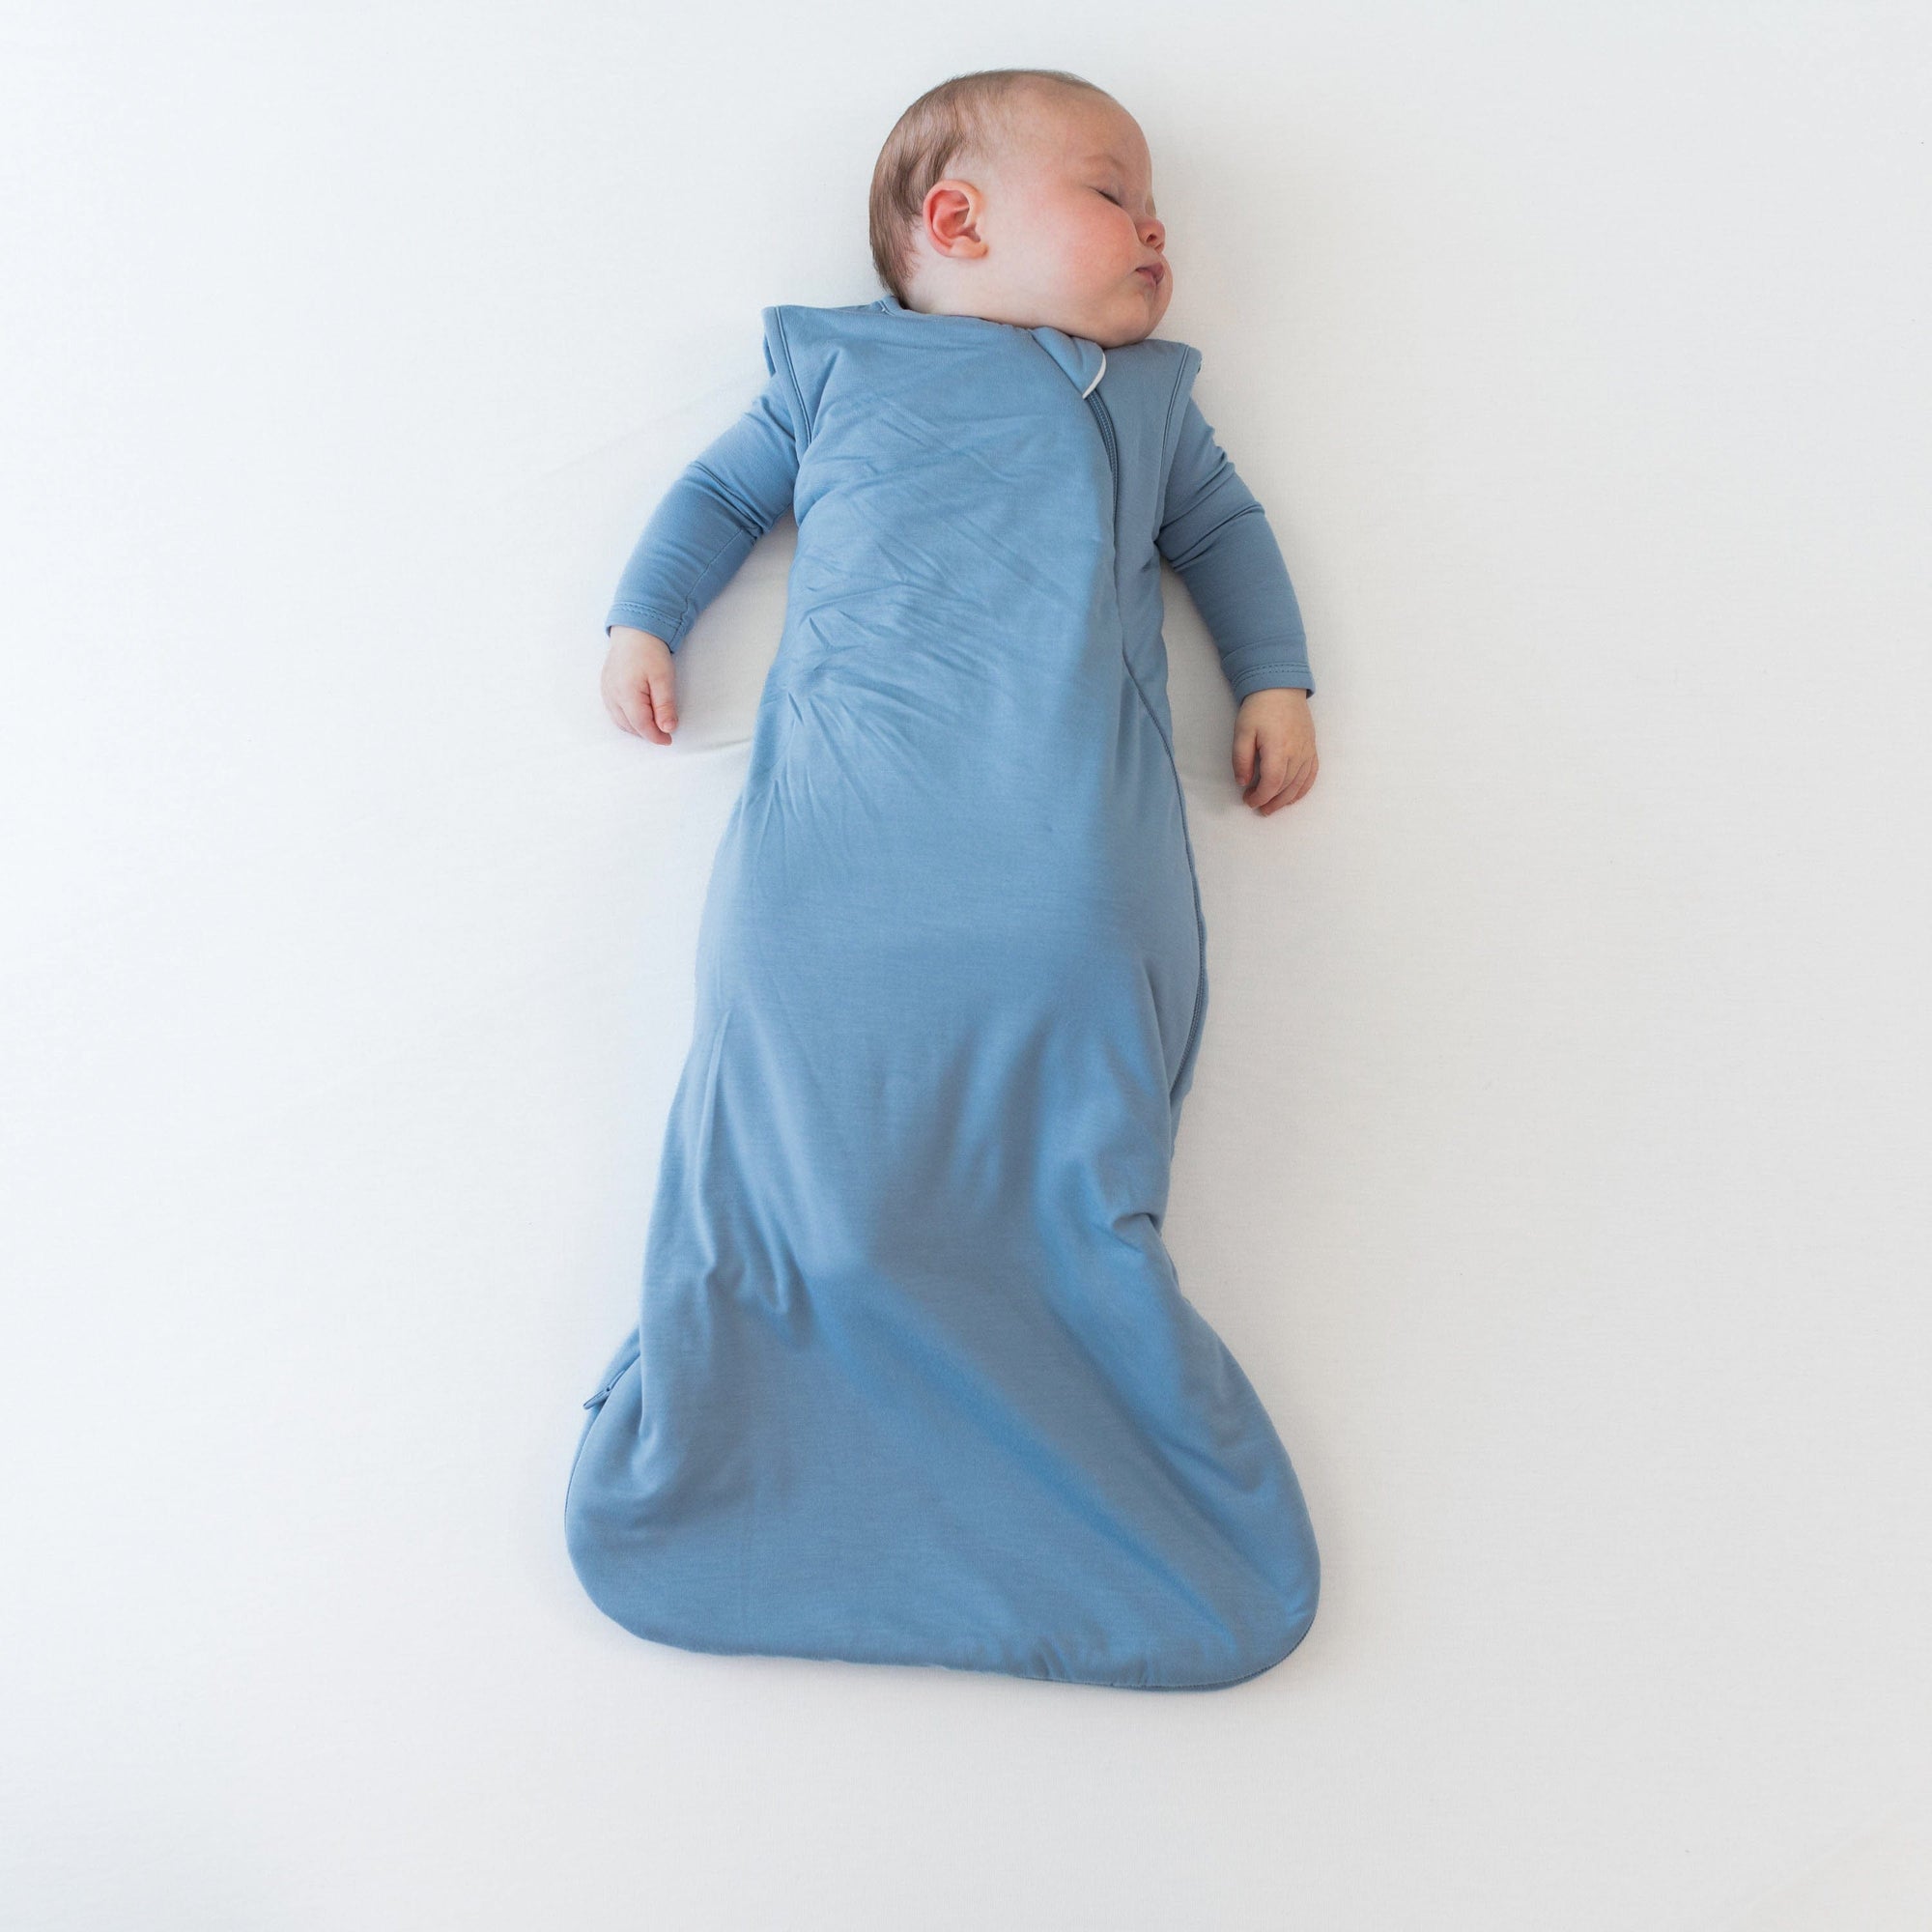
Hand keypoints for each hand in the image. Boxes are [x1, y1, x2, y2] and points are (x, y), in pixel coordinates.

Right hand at [602, 626, 677, 742]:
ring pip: (620, 721)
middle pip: (630, 726)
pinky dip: (627, 718)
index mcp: (626, 694)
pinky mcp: (605, 687)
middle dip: (647, 733)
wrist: (634, 630)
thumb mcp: (664, 679)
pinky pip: (614, 711)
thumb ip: (665, 706)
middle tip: (663, 731)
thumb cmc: (649, 651)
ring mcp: (606, 691)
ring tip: (653, 724)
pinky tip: (638, 715)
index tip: (668, 739)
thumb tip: (667, 729)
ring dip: (636, 728)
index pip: (641, 726)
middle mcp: (612, 695)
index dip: (656, 736)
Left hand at [1233, 687, 1316, 815]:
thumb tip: (1243, 782)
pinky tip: (1293, 797)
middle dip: (1271, 801)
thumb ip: (1241, 759)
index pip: (1272, 783)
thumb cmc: (1259, 709)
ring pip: (1299, 784)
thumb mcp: (1242, 731)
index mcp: (1278, 748)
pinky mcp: (1312, 747)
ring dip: (1286, 800)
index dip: (1260, 797)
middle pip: (1286, 787)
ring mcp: (1308, 750)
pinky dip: (1303, 789)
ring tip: (1272, 807)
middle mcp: (1297, 752)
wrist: (1281, 688)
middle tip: (1258, 808)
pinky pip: (1312, 774)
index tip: (1248, 801)